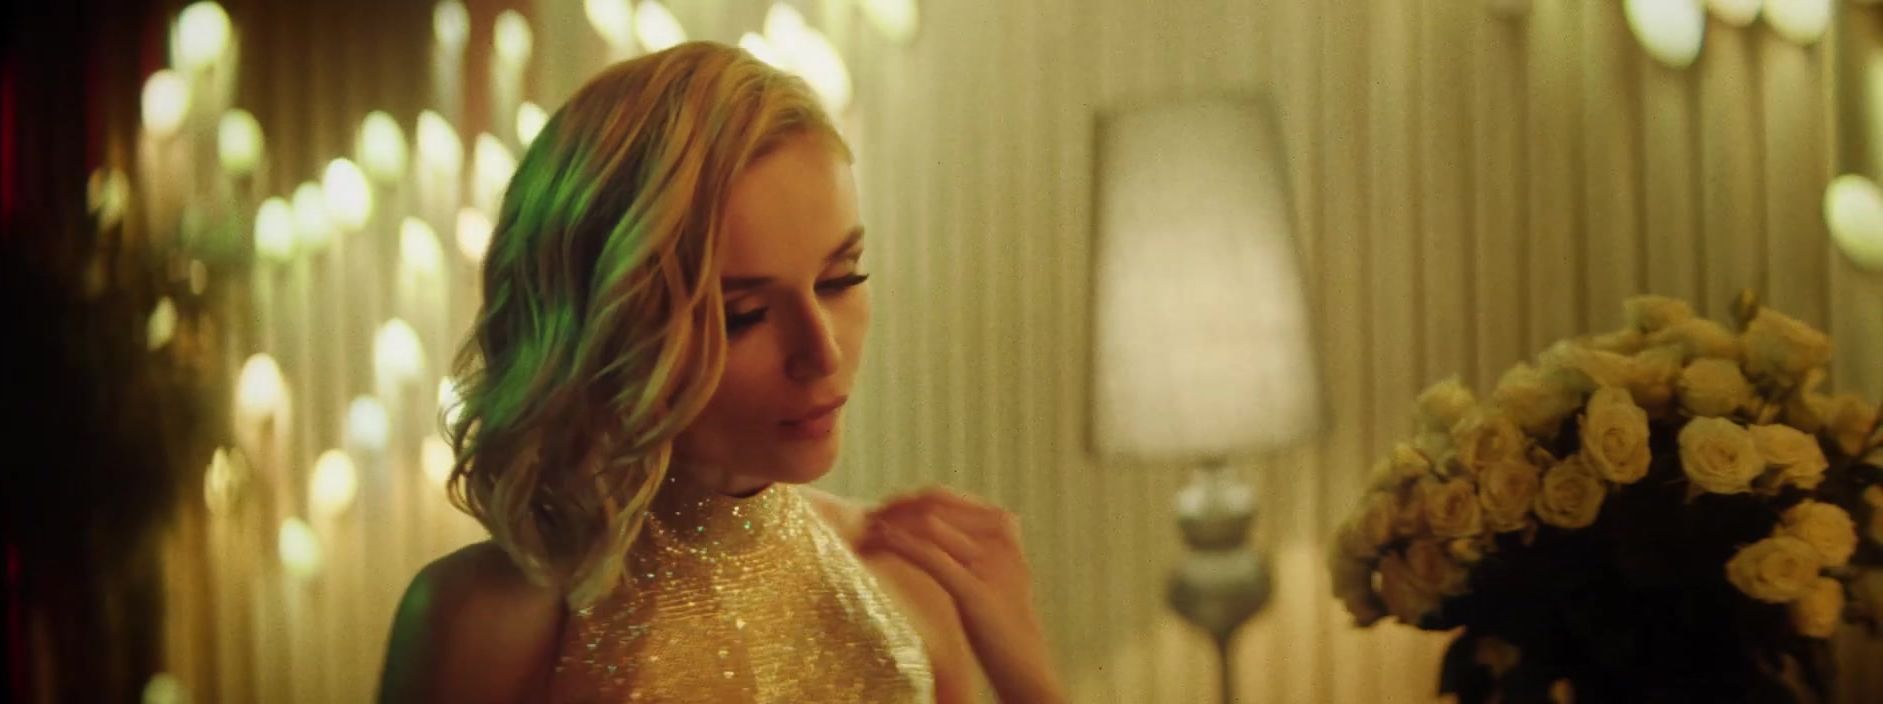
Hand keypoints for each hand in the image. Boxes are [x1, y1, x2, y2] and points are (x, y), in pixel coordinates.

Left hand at [862, 487, 1064, 703]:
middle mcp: (998, 534)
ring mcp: (988, 560)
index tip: (878, 513)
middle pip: (932, 506)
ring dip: (889, 527)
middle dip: (892, 510)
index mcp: (1001, 524)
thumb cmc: (998, 618)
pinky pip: (928, 556)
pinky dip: (898, 546)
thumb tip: (925, 524)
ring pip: (927, 526)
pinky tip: (879, 546)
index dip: (903, 502)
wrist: (1023, 660)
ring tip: (864, 536)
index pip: (941, 498)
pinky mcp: (973, 589)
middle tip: (865, 521)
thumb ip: (966, 542)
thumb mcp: (987, 569)